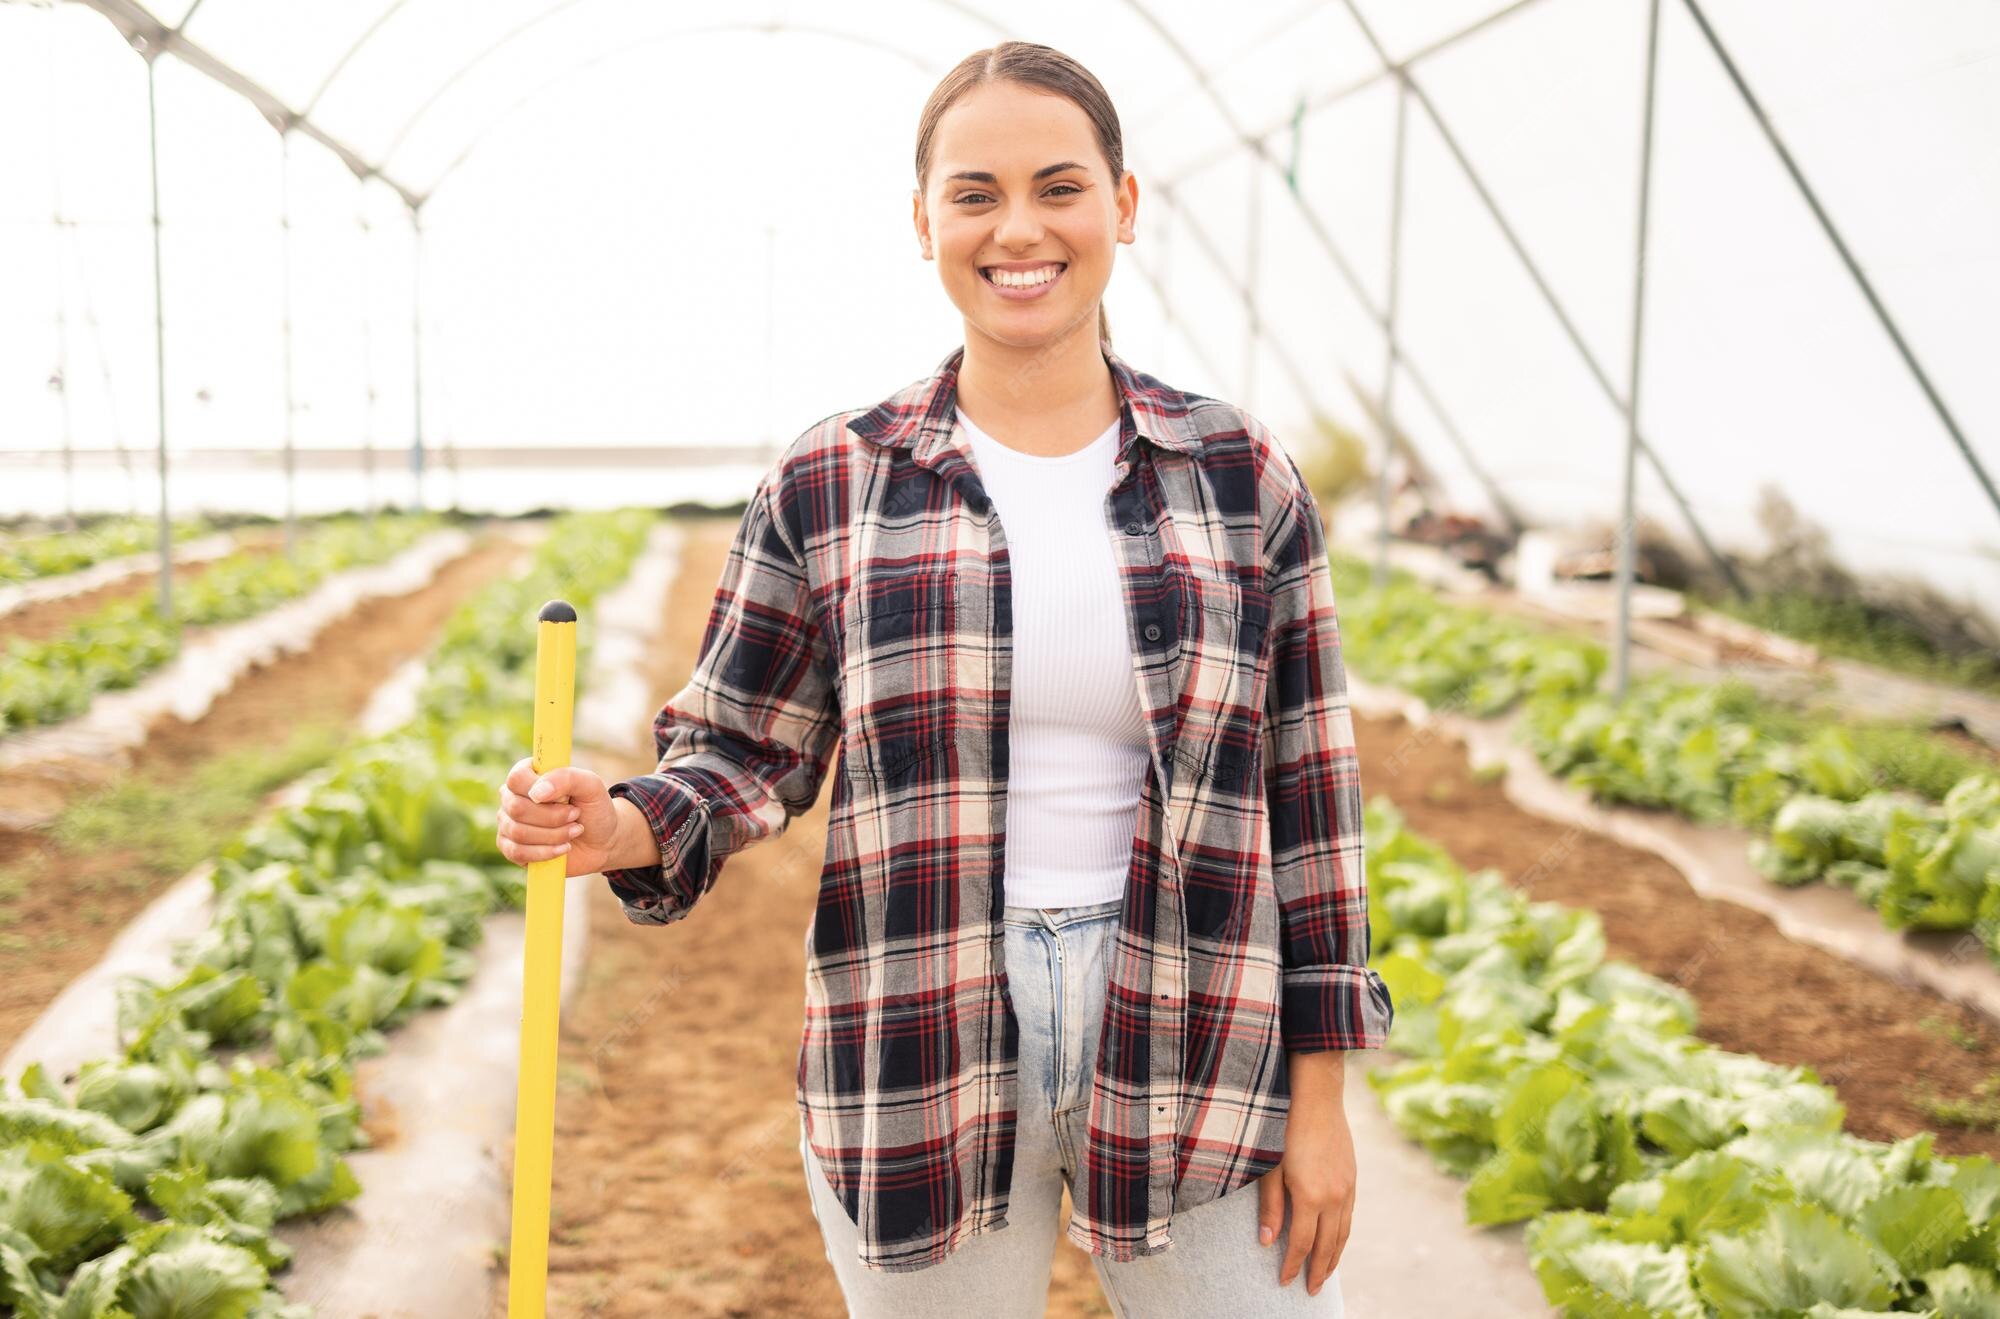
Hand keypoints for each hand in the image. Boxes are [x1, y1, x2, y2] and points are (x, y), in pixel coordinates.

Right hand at [496, 756, 619, 877]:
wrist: (602, 842)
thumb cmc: (593, 808)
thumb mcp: (590, 786)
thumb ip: (566, 778)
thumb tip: (536, 793)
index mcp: (528, 775)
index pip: (516, 779)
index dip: (540, 790)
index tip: (565, 798)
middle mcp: (512, 798)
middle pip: (517, 808)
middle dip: (553, 817)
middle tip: (575, 816)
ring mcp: (508, 824)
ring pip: (518, 832)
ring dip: (554, 835)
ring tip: (574, 831)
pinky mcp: (511, 849)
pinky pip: (516, 853)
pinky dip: (545, 852)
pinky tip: (563, 848)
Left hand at [1258, 1055, 1355, 1296]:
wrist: (1316, 1095)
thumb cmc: (1284, 1128)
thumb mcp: (1269, 1167)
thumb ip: (1270, 1206)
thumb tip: (1266, 1242)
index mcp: (1310, 1196)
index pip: (1301, 1244)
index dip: (1292, 1266)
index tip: (1284, 1282)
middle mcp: (1333, 1197)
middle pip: (1327, 1246)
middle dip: (1318, 1271)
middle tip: (1310, 1291)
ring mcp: (1347, 1188)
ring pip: (1343, 1234)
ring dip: (1334, 1257)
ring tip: (1325, 1274)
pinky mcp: (1353, 1178)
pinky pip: (1350, 1217)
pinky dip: (1343, 1236)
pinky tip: (1336, 1241)